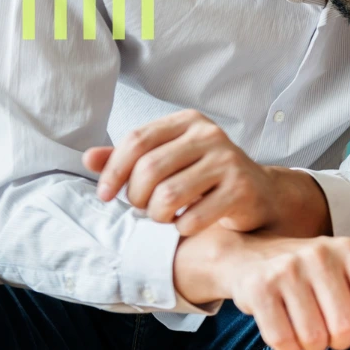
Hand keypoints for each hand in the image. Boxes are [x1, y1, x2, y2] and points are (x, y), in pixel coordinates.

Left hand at [84, 109, 280, 235]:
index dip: (113, 171)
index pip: (137, 140)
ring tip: (163, 217)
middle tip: (141, 209)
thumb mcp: (170, 160)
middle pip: (149, 169)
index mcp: (189, 122)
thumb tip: (89, 158)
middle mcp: (210, 135)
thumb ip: (130, 158)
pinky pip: (194, 217)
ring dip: (157, 215)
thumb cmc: (206, 177)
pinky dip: (182, 228)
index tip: (104, 194)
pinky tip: (186, 225)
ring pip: (168, 195)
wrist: (260, 193)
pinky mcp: (241, 190)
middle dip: (136, 197)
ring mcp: (228, 162)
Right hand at [177, 232, 349, 349]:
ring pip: (314, 338)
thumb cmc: (306, 274)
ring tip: (305, 331)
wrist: (248, 255)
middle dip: (338, 342)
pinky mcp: (259, 288)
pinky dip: (288, 348)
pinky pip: (284, 341)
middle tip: (327, 334)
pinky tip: (286, 334)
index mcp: (347, 251)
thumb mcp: (341, 276)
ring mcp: (288, 270)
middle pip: (345, 326)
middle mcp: (320, 255)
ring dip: (311, 347)